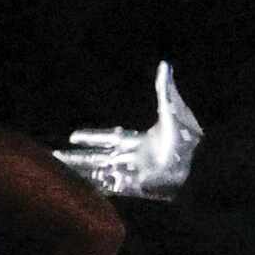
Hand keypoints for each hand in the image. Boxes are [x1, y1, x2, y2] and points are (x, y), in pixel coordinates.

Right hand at [54, 60, 203, 197]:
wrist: (198, 165)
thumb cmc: (187, 138)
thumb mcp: (173, 111)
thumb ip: (164, 90)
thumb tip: (165, 64)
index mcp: (140, 140)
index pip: (110, 138)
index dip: (91, 136)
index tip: (72, 136)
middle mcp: (134, 158)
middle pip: (99, 157)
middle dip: (78, 158)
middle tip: (57, 158)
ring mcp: (134, 174)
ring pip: (101, 174)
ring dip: (81, 174)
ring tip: (61, 175)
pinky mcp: (137, 188)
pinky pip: (111, 189)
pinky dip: (95, 189)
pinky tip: (78, 190)